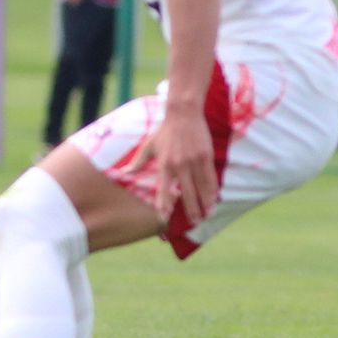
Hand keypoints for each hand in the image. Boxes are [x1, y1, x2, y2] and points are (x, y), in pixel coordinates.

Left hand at [129, 106, 217, 226]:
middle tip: (194, 223)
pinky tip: (214, 200)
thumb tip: (123, 173)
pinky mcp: (205, 157)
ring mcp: (194, 161)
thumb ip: (137, 162)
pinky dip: (212, 191)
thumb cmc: (164, 131)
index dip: (164, 204)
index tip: (164, 218)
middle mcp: (179, 165)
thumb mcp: (148, 146)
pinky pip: (210, 178)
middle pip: (186, 193)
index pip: (164, 189)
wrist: (183, 114)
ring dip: (204, 204)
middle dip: (190, 210)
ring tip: (206, 216)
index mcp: (164, 164)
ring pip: (201, 188)